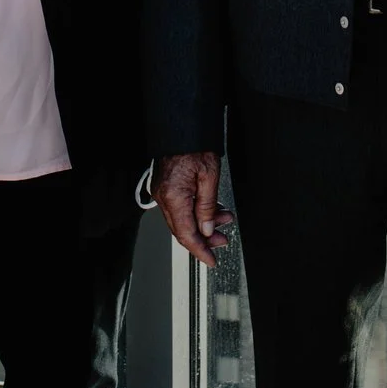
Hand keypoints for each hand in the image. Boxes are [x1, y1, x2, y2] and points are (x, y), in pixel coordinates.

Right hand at [155, 151, 235, 265]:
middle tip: (222, 240)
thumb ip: (208, 207)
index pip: (186, 234)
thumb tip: (207, 229)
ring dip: (203, 224)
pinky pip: (180, 208)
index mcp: (173, 196)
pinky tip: (211, 210)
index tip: (211, 260)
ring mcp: (162, 192)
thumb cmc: (194, 143)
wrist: (182, 126)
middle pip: (183, 229)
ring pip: (182, 219)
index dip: (200, 250)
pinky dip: (196, 213)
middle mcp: (164, 197)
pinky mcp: (165, 187)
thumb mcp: (209, 176)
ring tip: (224, 220)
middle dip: (204, 238)